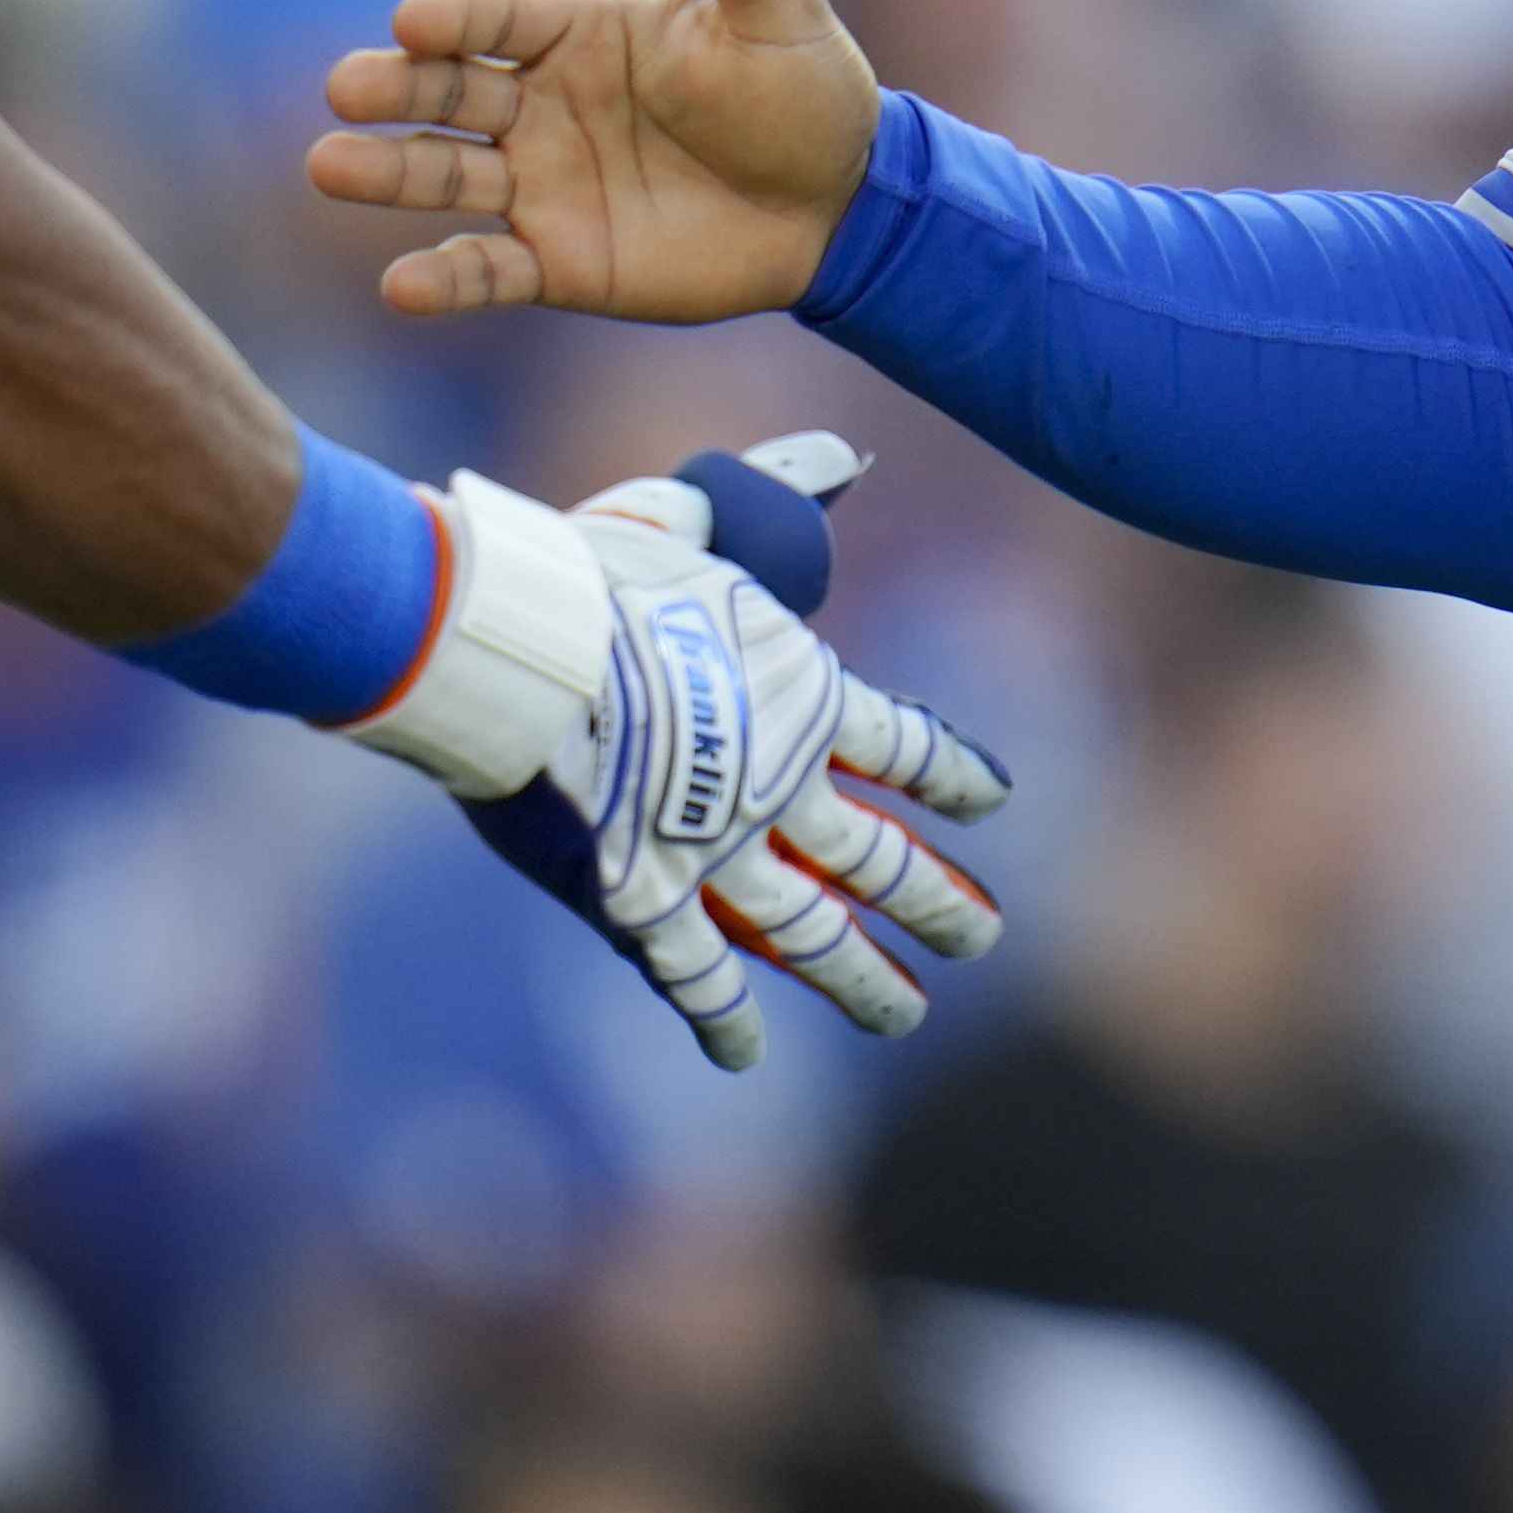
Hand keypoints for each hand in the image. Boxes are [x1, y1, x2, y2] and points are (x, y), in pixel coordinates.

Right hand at [310, 0, 884, 323]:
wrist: (841, 205)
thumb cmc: (802, 91)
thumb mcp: (774, 10)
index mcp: (578, 30)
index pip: (493, 11)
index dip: (452, 13)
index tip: (417, 19)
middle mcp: (541, 102)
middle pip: (446, 88)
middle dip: (394, 85)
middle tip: (345, 86)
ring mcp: (542, 182)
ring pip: (444, 173)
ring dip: (386, 171)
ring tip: (328, 164)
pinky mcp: (559, 261)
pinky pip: (488, 269)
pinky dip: (444, 279)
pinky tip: (402, 287)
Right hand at [337, 433, 1010, 1069]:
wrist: (518, 647)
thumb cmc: (593, 570)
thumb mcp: (692, 514)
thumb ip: (768, 488)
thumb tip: (848, 453)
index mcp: (805, 696)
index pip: (909, 746)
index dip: (954, 775)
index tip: (993, 801)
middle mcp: (782, 787)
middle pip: (882, 861)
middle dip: (935, 901)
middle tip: (981, 934)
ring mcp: (719, 854)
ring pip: (813, 934)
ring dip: (862, 978)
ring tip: (905, 1015)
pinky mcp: (645, 900)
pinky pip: (694, 976)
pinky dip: (723, 1021)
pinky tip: (748, 1059)